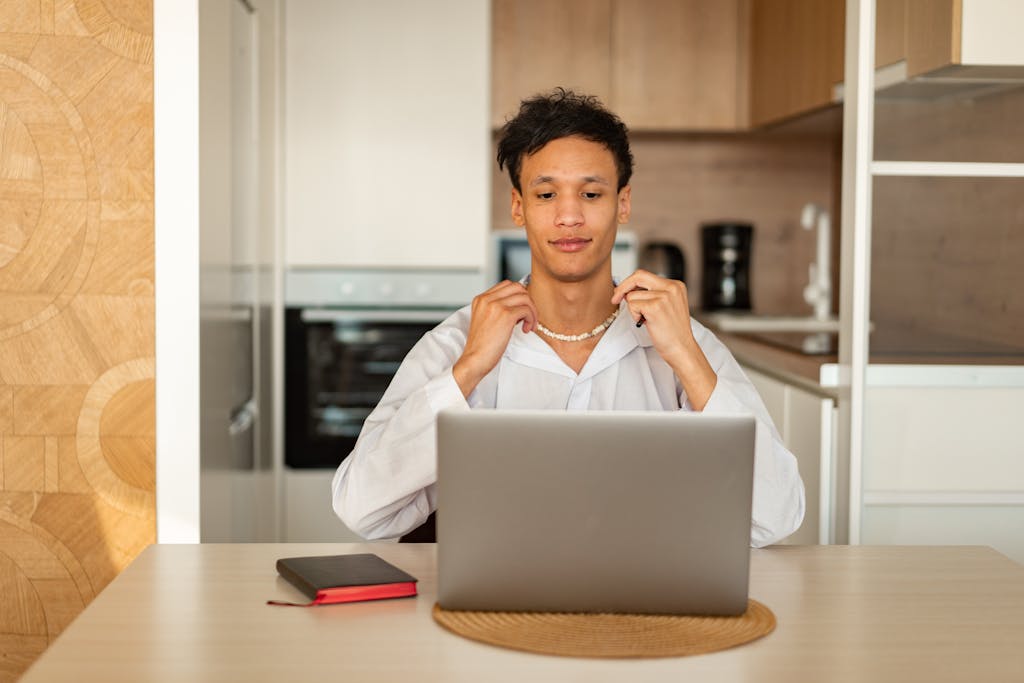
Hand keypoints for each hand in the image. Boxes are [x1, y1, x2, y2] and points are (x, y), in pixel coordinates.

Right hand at [452, 280, 537, 397]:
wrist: (474, 360)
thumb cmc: (481, 346)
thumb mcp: (484, 320)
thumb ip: (496, 309)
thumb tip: (518, 305)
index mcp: (480, 299)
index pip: (507, 285)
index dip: (518, 297)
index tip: (520, 311)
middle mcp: (487, 299)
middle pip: (517, 287)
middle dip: (527, 302)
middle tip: (527, 317)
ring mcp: (496, 305)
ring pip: (525, 298)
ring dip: (532, 311)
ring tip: (528, 325)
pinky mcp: (505, 315)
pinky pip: (526, 309)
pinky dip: (531, 319)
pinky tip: (526, 330)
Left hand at [611, 270, 716, 408]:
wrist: (681, 349)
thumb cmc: (673, 332)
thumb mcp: (667, 306)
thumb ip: (652, 294)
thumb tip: (628, 290)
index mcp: (675, 285)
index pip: (645, 275)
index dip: (630, 283)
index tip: (621, 292)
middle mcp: (671, 287)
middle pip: (638, 276)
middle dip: (623, 287)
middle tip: (615, 299)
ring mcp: (664, 296)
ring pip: (632, 295)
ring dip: (634, 309)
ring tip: (647, 320)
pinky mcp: (655, 307)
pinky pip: (632, 305)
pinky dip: (634, 315)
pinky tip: (646, 323)